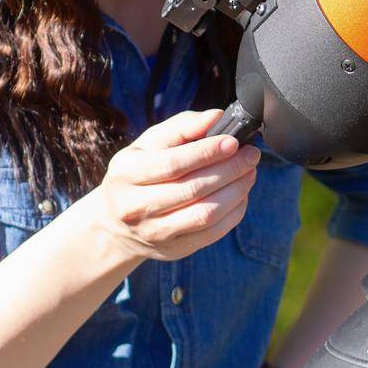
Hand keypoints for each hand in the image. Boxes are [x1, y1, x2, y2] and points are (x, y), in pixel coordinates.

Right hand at [82, 108, 259, 265]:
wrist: (116, 221)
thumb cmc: (139, 171)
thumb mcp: (149, 143)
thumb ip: (182, 127)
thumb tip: (216, 117)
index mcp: (127, 174)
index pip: (172, 164)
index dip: (206, 152)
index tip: (233, 142)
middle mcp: (135, 207)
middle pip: (192, 189)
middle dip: (229, 170)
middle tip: (251, 155)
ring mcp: (154, 233)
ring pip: (205, 214)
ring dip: (236, 192)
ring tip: (250, 173)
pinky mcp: (173, 250)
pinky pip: (212, 233)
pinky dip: (233, 213)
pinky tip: (241, 195)